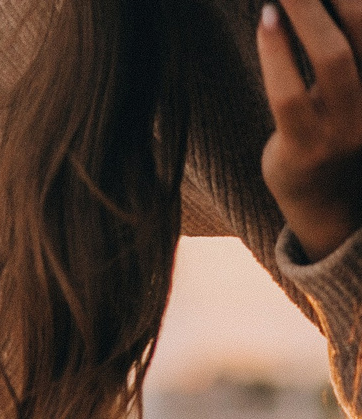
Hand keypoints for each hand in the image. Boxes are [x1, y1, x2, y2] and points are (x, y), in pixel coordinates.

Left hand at [262, 0, 361, 260]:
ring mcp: (345, 127)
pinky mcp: (305, 147)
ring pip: (332, 58)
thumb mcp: (357, 84)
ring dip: (307, 13)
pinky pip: (288, 94)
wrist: (326, 199)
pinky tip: (266, 22)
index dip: (356, 1)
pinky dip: (276, 51)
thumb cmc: (341, 126)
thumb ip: (349, 45)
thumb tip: (315, 4)